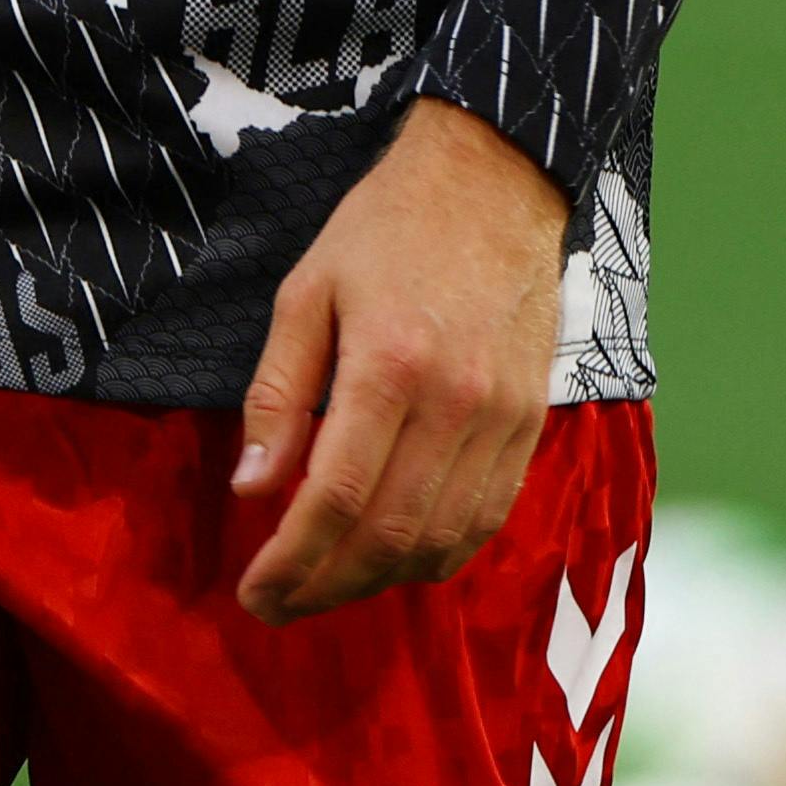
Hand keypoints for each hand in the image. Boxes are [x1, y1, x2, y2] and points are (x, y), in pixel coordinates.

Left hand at [232, 97, 567, 624]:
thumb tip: (252, 486)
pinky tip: (397, 560)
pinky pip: (488, 519)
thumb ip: (278, 393)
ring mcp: (503, 419)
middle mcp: (455, 403)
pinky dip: (440, 556)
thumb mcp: (306, 290)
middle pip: (389, 537)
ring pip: (443, 542)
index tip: (255, 590)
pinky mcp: (533, 423)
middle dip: (326, 587)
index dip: (291, 561)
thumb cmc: (387, 229)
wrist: (495, 181)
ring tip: (327, 586)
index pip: (334, 499)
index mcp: (389, 365)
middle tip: (279, 604)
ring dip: (379, 582)